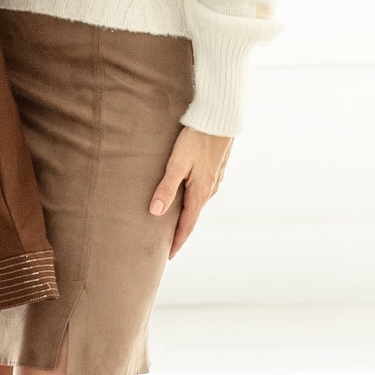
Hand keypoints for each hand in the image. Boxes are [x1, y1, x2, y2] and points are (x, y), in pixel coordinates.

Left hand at [150, 126, 232, 256]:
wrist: (220, 119)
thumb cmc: (195, 139)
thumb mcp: (177, 164)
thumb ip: (165, 188)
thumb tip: (154, 213)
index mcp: (200, 193)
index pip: (187, 225)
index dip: (177, 241)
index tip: (167, 256)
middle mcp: (210, 190)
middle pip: (192, 216)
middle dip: (180, 231)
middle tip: (166, 244)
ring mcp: (214, 180)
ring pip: (198, 203)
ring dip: (186, 215)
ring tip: (172, 223)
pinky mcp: (215, 169)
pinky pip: (202, 191)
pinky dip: (191, 200)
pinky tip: (184, 197)